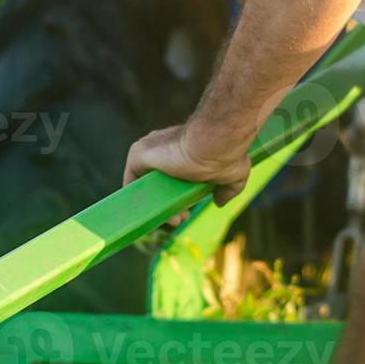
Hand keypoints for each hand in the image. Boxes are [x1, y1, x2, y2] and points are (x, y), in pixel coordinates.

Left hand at [122, 122, 252, 206]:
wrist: (214, 143)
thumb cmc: (226, 154)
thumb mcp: (233, 175)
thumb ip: (227, 189)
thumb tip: (220, 202)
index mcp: (182, 150)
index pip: (173, 177)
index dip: (178, 198)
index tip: (187, 212)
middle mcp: (163, 149)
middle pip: (158, 184)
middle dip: (169, 205)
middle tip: (181, 218)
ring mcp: (150, 150)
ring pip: (147, 185)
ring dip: (155, 206)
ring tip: (172, 220)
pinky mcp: (138, 153)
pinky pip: (131, 181)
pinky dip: (134, 198)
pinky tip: (144, 215)